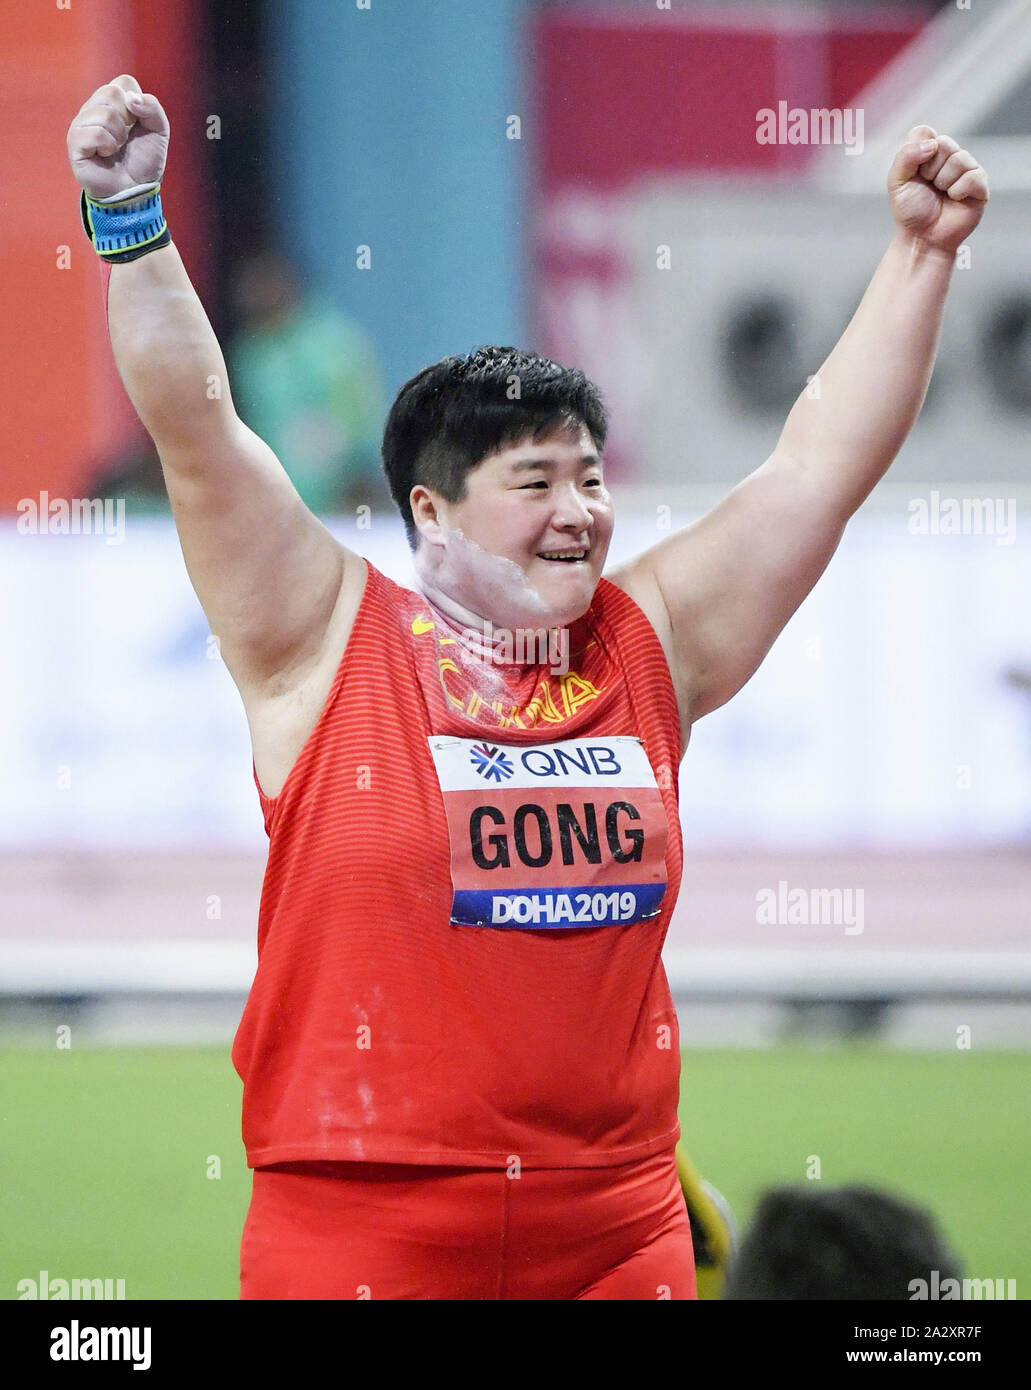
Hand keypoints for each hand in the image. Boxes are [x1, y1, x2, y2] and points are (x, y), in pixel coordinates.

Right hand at [67, 74, 168, 202]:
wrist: (135, 191)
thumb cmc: (143, 162)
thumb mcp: (159, 132)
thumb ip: (153, 108)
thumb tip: (131, 98)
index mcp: (112, 101)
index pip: (124, 82)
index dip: (137, 104)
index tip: (137, 124)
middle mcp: (93, 107)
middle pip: (111, 92)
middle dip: (128, 120)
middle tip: (125, 139)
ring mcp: (81, 123)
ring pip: (104, 113)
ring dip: (119, 136)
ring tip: (116, 149)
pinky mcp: (75, 141)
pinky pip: (95, 132)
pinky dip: (108, 147)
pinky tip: (105, 155)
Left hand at [887, 125, 987, 256]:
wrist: (922, 238)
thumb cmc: (910, 211)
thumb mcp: (897, 182)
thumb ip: (906, 156)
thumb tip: (933, 144)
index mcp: (928, 152)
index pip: (924, 132)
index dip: (917, 153)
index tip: (914, 173)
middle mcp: (949, 156)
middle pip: (943, 143)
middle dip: (930, 170)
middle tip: (929, 186)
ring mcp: (967, 168)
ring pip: (959, 159)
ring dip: (944, 182)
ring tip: (941, 195)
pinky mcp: (980, 184)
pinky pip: (972, 176)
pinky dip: (958, 191)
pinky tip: (954, 200)